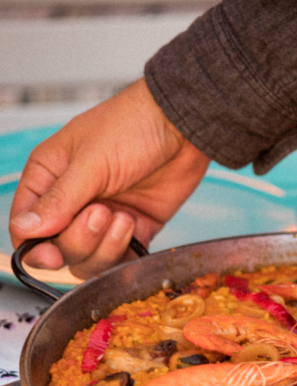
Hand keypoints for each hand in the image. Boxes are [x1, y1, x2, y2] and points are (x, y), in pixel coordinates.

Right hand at [9, 79, 210, 278]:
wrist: (182, 127)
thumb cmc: (133, 126)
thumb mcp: (91, 162)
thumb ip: (60, 200)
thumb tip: (26, 229)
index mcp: (49, 178)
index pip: (27, 226)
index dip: (36, 247)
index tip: (51, 254)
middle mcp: (74, 202)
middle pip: (60, 248)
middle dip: (80, 240)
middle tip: (101, 212)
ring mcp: (105, 217)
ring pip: (91, 259)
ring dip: (105, 247)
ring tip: (122, 218)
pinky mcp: (135, 227)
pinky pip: (123, 259)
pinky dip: (125, 252)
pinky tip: (133, 226)